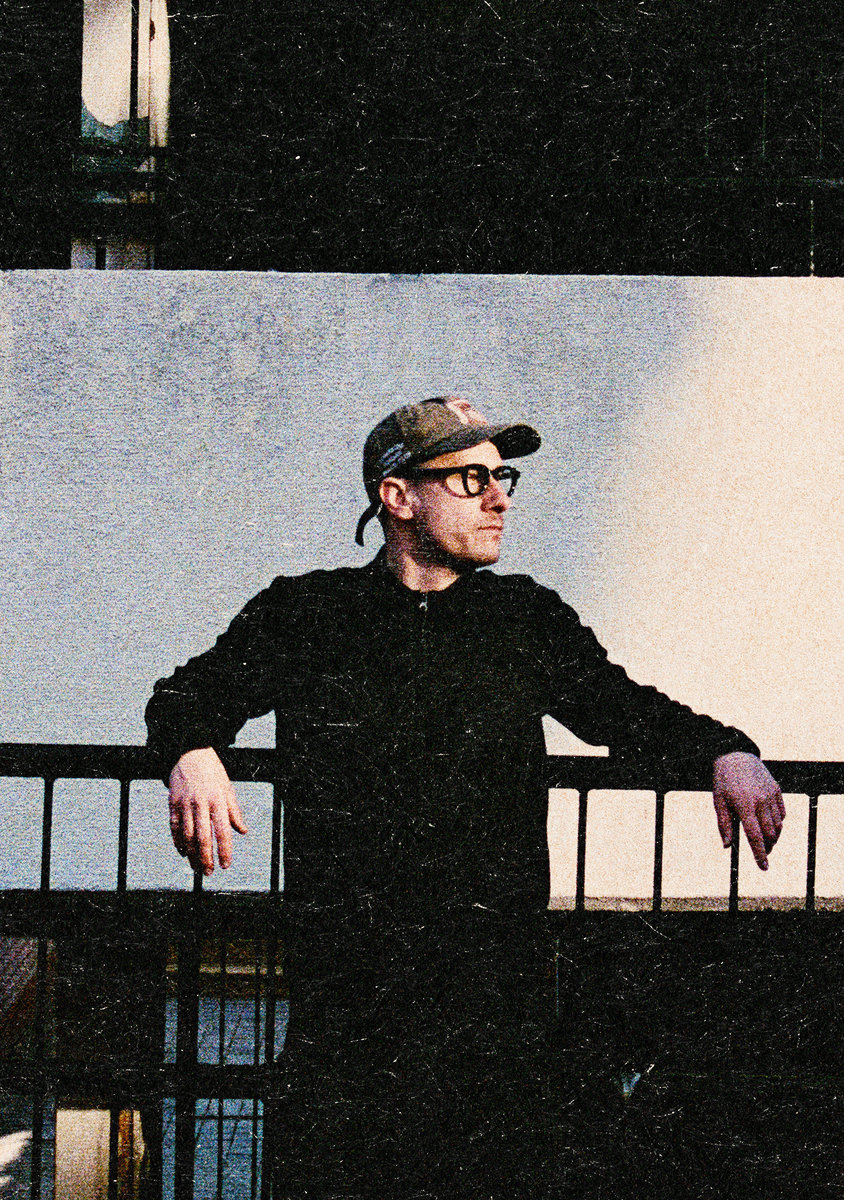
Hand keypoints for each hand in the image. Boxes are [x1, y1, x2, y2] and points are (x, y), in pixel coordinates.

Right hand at [168, 747, 247, 874]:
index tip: (226, 865)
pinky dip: (178, 842)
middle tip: (209, 873)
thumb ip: (234, 811)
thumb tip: (242, 831)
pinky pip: (174, 827)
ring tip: (196, 868)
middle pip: (203, 838)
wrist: (189, 753)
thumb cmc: (212, 773)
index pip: (223, 831)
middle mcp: (201, 803)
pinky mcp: (172, 803)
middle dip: (206, 858)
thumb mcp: (227, 788)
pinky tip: (182, 853)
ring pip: (187, 836)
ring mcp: (185, 804)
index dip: (224, 850)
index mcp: (218, 800)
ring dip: (191, 855)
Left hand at [713, 751, 784, 870]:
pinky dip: (778, 823)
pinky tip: (769, 824)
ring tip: (766, 840)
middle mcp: (761, 801)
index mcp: (744, 806)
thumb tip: (726, 846)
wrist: (736, 756)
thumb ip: (724, 825)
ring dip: (773, 837)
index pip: (755, 837)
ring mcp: (771, 795)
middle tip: (762, 854)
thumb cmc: (724, 782)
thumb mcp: (719, 802)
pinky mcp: (777, 790)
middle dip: (768, 848)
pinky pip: (782, 813)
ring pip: (778, 826)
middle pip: (770, 834)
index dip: (760, 855)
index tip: (763, 867)